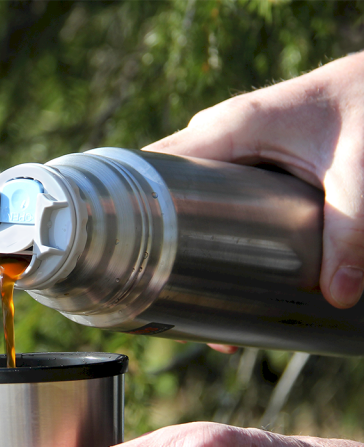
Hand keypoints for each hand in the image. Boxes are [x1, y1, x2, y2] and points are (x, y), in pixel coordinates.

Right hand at [145, 51, 363, 310]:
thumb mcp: (358, 172)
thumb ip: (349, 231)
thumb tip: (335, 294)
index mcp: (228, 128)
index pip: (153, 168)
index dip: (133, 210)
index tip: (128, 257)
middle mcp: (219, 135)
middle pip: (165, 189)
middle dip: (159, 239)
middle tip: (164, 293)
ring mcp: (232, 146)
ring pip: (189, 195)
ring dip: (185, 238)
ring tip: (189, 294)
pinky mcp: (250, 159)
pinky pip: (213, 193)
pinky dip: (210, 227)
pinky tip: (218, 268)